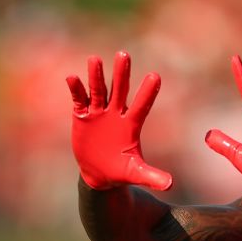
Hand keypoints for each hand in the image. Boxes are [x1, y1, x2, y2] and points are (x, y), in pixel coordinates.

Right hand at [68, 51, 172, 190]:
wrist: (99, 173)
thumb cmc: (120, 171)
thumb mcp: (135, 173)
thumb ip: (151, 176)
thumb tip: (170, 185)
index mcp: (131, 124)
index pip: (141, 106)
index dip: (147, 92)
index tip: (155, 76)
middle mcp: (116, 114)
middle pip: (120, 90)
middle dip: (121, 74)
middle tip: (124, 55)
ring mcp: (99, 113)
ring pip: (98, 91)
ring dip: (96, 76)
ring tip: (95, 59)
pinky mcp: (82, 116)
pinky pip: (79, 100)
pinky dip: (76, 90)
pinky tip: (72, 78)